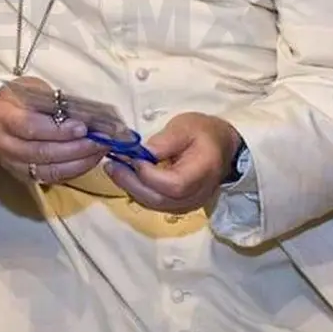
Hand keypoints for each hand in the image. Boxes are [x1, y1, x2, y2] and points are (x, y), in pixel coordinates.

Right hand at [0, 77, 107, 184]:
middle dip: (76, 149)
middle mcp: (4, 144)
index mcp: (4, 117)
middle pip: (42, 152)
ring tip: (99, 152)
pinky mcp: (22, 175)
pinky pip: (50, 178)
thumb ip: (55, 103)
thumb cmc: (18, 99)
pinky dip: (72, 171)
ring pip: (48, 171)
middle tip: (100, 141)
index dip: (59, 130)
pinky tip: (88, 161)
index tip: (84, 128)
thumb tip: (87, 116)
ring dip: (78, 163)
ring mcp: (12, 163)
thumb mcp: (34, 90)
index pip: (31, 127)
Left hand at [104, 112, 241, 213]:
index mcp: (203, 171)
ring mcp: (187, 203)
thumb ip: (164, 141)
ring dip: (130, 187)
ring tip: (114, 168)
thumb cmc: (203, 133)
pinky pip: (153, 203)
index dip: (149, 174)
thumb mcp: (185, 127)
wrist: (220, 148)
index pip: (174, 184)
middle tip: (111, 165)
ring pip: (153, 204)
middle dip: (130, 182)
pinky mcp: (177, 204)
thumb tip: (142, 153)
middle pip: (159, 199)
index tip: (132, 157)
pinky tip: (125, 175)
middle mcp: (196, 194)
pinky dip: (136, 190)